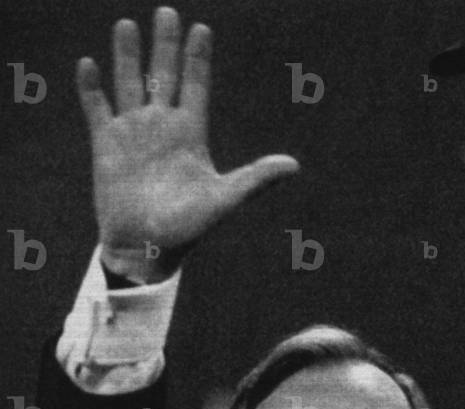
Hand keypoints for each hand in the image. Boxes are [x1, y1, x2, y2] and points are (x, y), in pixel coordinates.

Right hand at [77, 7, 298, 281]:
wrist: (147, 248)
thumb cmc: (188, 228)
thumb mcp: (225, 199)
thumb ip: (256, 178)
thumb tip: (294, 165)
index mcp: (191, 135)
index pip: (196, 86)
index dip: (198, 58)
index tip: (202, 28)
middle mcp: (162, 127)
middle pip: (164, 75)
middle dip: (165, 45)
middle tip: (167, 11)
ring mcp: (133, 133)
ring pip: (130, 84)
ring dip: (128, 56)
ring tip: (127, 24)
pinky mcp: (106, 145)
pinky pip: (97, 109)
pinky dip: (92, 88)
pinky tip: (89, 64)